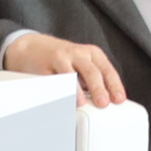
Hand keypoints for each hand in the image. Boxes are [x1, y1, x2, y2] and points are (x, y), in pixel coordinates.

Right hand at [2, 30, 129, 108]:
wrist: (32, 48)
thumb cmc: (62, 60)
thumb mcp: (83, 64)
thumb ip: (94, 80)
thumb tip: (107, 100)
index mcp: (92, 54)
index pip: (107, 70)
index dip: (114, 85)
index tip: (119, 99)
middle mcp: (78, 54)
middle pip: (92, 72)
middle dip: (99, 88)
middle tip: (103, 103)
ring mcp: (60, 59)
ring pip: (71, 75)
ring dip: (77, 90)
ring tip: (82, 103)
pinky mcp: (44, 66)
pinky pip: (52, 80)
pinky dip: (59, 91)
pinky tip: (62, 99)